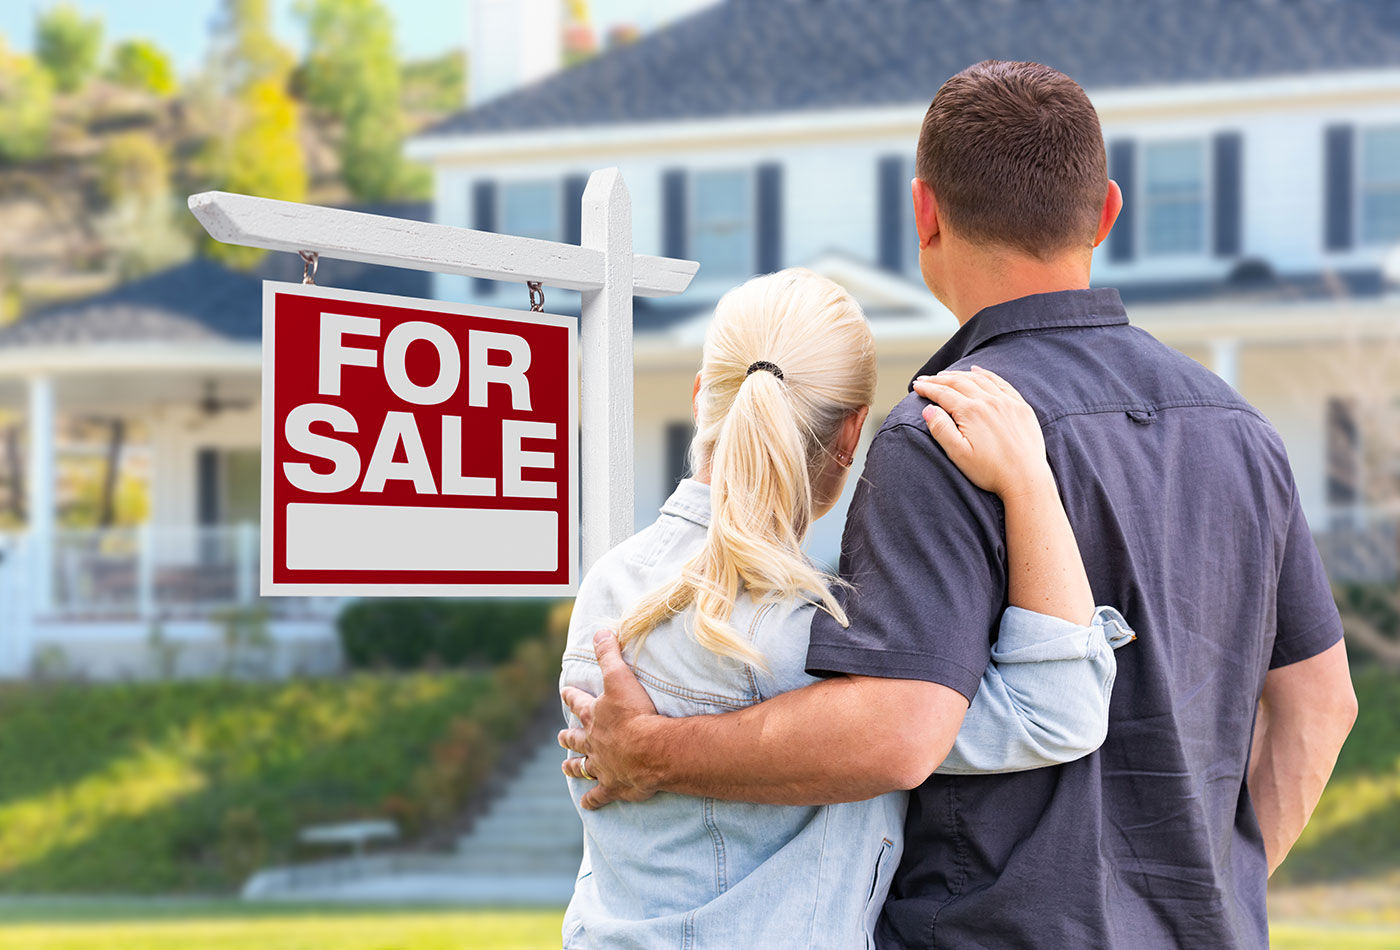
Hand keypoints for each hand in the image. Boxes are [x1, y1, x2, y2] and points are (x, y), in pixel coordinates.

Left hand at [559, 630, 663, 809]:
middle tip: (562, 735)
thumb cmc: (636, 713)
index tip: (565, 690)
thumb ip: (609, 653)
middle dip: (568, 736)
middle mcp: (593, 742)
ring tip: (566, 767)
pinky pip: (599, 795)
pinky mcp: (613, 786)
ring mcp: (602, 766)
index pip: (579, 701)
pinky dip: (592, 800)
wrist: (650, 750)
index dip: (572, 695)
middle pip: (576, 738)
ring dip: (574, 766)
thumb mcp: (620, 677)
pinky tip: (586, 805)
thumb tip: (599, 630)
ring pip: (582, 767)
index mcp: (595, 716)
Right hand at [912, 367, 1053, 498]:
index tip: (916, 386)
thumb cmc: (990, 471)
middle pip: (958, 382)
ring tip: (945, 374)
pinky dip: (986, 374)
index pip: (943, 393)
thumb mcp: (958, 454)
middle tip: (925, 379)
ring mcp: (1006, 402)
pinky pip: (1000, 382)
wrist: (1026, 479)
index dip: (927, 389)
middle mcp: (988, 401)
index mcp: (971, 412)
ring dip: (959, 374)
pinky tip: (977, 371)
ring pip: (978, 379)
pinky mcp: (1020, 406)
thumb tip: (928, 409)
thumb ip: (941, 429)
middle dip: (938, 379)